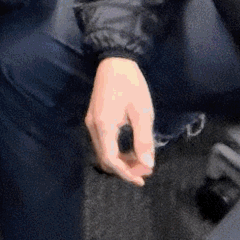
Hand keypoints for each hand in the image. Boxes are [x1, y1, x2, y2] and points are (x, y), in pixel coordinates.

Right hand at [85, 57, 155, 185]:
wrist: (115, 61)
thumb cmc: (131, 85)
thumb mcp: (142, 113)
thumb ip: (144, 140)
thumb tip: (147, 165)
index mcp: (104, 126)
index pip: (111, 160)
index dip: (126, 173)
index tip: (143, 178)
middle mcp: (93, 126)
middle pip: (104, 158)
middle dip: (124, 169)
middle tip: (144, 172)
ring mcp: (91, 121)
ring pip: (103, 151)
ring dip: (120, 160)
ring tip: (140, 161)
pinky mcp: (94, 117)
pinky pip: (103, 142)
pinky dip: (115, 150)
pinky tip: (130, 149)